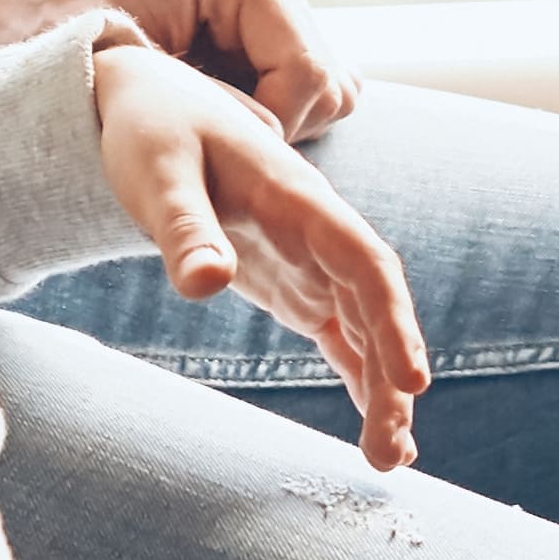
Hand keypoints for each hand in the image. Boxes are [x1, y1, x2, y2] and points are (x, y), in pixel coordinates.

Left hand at [0, 0, 360, 132]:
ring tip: (202, 130)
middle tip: (205, 146)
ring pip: (325, 86)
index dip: (271, 134)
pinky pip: (299, 81)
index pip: (310, 76)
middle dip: (276, 131)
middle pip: (329, 83)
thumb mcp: (118, 73)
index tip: (212, 154)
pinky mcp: (264, 14)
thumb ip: (188, 110)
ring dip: (272, 123)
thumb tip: (245, 168)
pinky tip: (209, 115)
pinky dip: (265, 111)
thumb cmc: (53, 30)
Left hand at [98, 31, 431, 467]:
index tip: (411, 382)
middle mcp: (317, 228)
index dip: (394, 322)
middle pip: (374, 305)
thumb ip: (184, 230)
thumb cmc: (152, 129)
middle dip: (393, 373)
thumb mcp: (157, 172)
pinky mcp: (291, 278)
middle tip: (393, 451)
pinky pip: (339, 331)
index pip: (364, 264)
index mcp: (297, 197)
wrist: (147, 100)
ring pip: (364, 325)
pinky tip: (373, 426)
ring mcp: (309, 256)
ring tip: (388, 459)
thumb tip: (208, 285)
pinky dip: (359, 374)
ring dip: (382, 386)